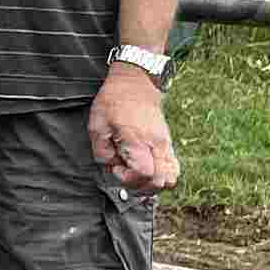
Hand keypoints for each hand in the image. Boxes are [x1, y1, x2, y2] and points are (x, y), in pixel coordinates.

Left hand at [90, 67, 179, 192]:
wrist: (136, 83)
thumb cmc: (114, 102)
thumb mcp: (97, 125)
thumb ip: (101, 151)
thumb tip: (112, 166)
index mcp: (139, 139)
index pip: (146, 173)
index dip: (129, 178)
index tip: (116, 168)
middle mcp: (158, 144)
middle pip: (164, 181)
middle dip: (142, 186)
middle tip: (125, 173)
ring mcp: (166, 144)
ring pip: (172, 176)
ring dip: (153, 182)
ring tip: (135, 172)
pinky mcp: (168, 144)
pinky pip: (172, 167)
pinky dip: (160, 174)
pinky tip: (143, 166)